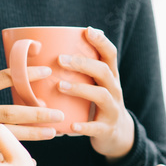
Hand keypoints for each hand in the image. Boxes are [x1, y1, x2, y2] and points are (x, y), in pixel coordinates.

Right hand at [0, 32, 68, 157]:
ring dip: (32, 135)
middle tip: (60, 114)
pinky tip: (32, 160)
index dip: (26, 74)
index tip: (48, 72)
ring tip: (54, 132)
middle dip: (37, 113)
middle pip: (10, 112)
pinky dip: (11, 158)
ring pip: (6, 135)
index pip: (3, 78)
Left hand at [57, 27, 134, 161]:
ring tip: (60, 86)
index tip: (87, 30)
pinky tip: (71, 124)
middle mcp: (114, 90)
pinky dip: (84, 126)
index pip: (110, 54)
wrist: (118, 135)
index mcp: (110, 77)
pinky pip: (96, 127)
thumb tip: (48, 51)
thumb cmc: (97, 104)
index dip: (101, 41)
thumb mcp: (95, 85)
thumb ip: (80, 71)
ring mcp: (112, 109)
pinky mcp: (107, 129)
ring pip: (101, 95)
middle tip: (60, 59)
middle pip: (104, 71)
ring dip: (80, 89)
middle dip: (83, 64)